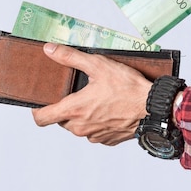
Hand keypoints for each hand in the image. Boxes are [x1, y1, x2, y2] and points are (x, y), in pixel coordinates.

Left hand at [32, 43, 151, 145]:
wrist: (153, 107)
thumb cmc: (127, 87)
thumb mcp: (98, 65)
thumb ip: (70, 57)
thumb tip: (50, 50)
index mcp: (73, 110)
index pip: (41, 118)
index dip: (37, 109)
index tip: (42, 100)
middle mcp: (80, 128)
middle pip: (61, 120)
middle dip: (67, 107)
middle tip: (79, 92)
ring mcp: (94, 136)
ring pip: (79, 126)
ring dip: (83, 115)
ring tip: (98, 99)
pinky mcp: (108, 140)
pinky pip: (95, 132)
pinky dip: (98, 122)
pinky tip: (110, 109)